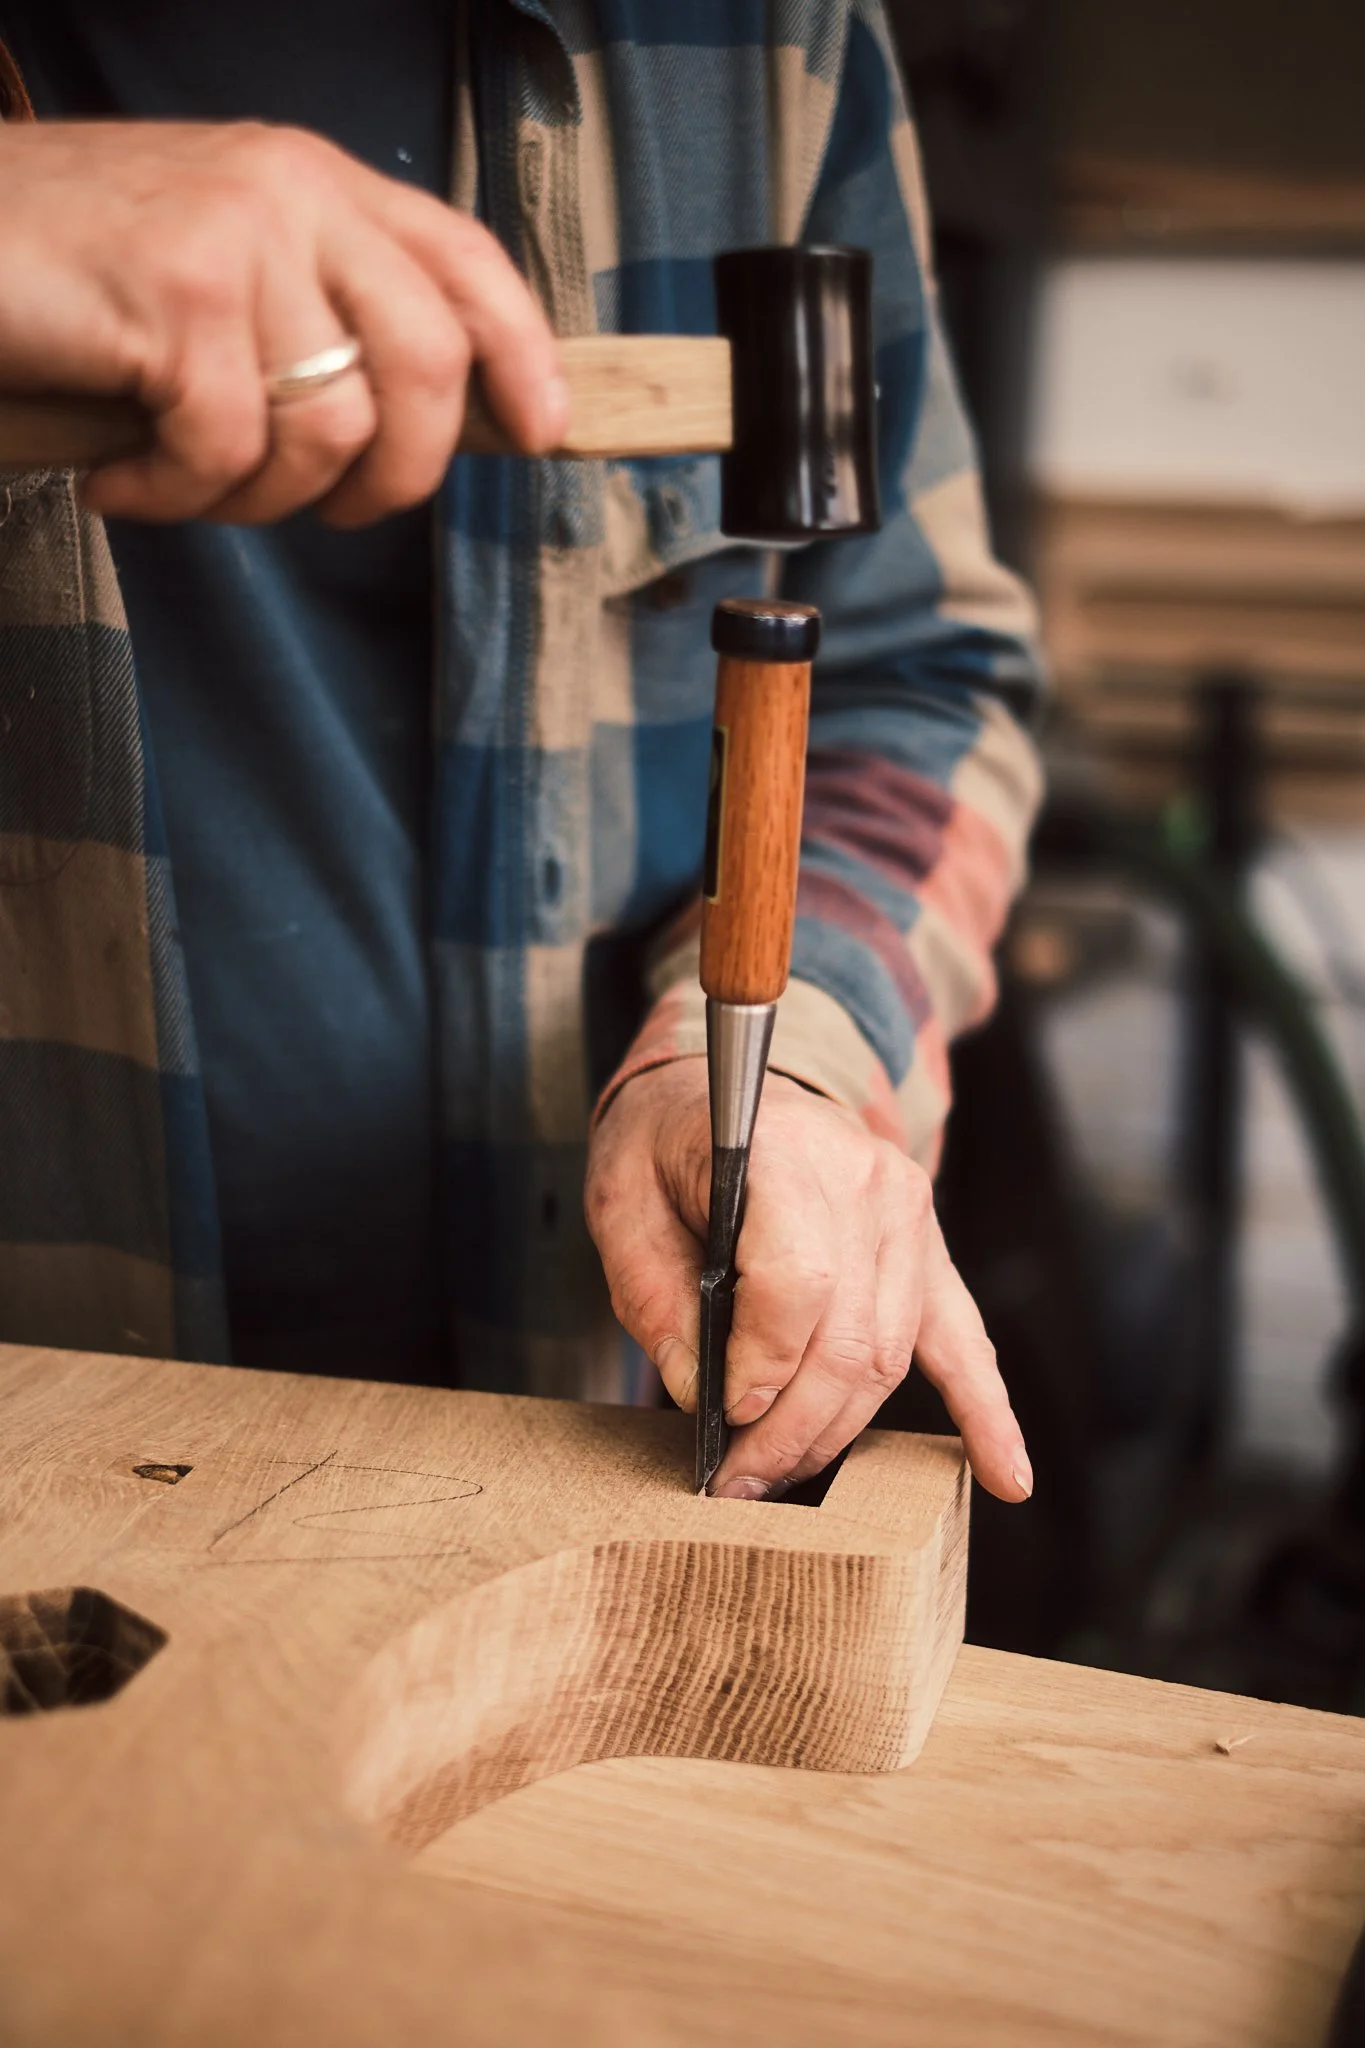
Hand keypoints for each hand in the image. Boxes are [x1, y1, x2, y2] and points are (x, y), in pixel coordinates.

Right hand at [0, 120, 565, 523]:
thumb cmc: (72, 277)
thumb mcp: (222, 273)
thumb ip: (317, 317)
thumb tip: (428, 427)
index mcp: (317, 183)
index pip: (465, 262)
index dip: (523, 354)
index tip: (544, 434)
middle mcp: (292, 194)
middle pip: (429, 364)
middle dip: (395, 475)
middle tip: (331, 514)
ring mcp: (238, 235)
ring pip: (328, 429)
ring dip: (258, 499)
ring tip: (183, 486)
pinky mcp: (178, 291)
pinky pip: (229, 451)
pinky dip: (172, 497)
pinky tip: (119, 482)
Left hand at [585, 1058, 1032, 1501]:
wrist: (727, 1092)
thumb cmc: (669, 1144)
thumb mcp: (621, 1202)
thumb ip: (655, 1295)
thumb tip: (702, 1394)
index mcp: (784, 1151)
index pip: (799, 1282)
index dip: (761, 1366)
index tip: (722, 1414)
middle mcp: (864, 1178)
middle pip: (849, 1337)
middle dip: (793, 1429)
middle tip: (739, 1482)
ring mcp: (908, 1212)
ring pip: (889, 1355)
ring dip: (838, 1432)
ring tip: (780, 1476)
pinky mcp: (926, 1246)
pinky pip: (963, 1338)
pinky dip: (985, 1411)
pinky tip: (1006, 1476)